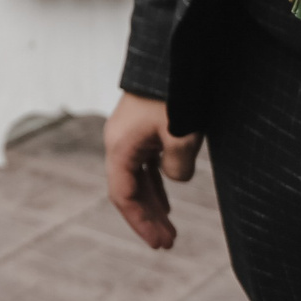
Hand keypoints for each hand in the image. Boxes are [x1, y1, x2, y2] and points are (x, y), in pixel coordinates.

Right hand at [104, 91, 200, 249]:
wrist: (167, 57)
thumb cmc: (173, 95)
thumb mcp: (181, 136)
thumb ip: (178, 166)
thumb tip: (175, 177)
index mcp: (120, 148)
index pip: (124, 196)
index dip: (141, 222)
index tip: (160, 243)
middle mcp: (119, 143)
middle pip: (129, 191)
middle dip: (148, 218)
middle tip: (168, 244)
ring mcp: (129, 135)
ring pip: (137, 178)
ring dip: (152, 203)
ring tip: (169, 228)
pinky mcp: (142, 128)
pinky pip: (145, 165)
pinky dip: (155, 184)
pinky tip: (168, 198)